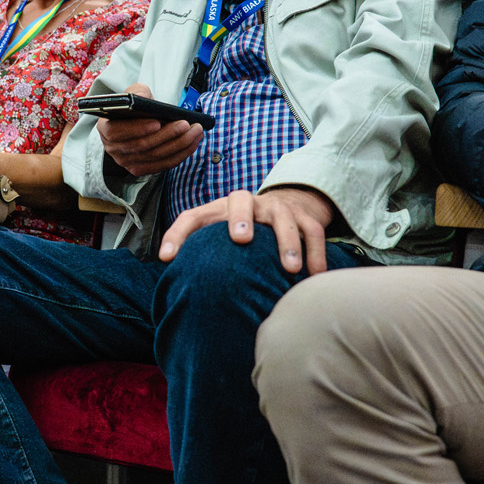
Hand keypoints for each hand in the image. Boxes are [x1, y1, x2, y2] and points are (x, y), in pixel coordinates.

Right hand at [97, 84, 203, 177]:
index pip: (117, 132)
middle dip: (167, 135)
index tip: (157, 122)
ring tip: (195, 131)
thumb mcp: (132, 93)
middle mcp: (113, 149)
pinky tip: (193, 141)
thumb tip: (142, 98)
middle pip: (142, 146)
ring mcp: (126, 162)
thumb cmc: (134, 106)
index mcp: (105, 128)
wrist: (135, 121)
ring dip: (179, 144)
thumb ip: (136, 93)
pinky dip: (181, 153)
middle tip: (186, 124)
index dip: (137, 128)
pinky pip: (163, 164)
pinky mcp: (141, 169)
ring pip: (156, 156)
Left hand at [159, 187, 337, 275]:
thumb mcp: (221, 236)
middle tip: (241, 239)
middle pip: (240, 200)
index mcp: (220, 210)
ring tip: (289, 269)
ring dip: (287, 242)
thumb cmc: (244, 230)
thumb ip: (200, 253)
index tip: (166, 258)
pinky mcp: (305, 216)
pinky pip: (314, 231)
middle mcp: (249, 203)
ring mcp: (278, 208)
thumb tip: (171, 282)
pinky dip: (317, 252)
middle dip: (239, 218)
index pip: (192, 216)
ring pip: (283, 218)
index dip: (177, 234)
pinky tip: (316, 275)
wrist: (288, 204)